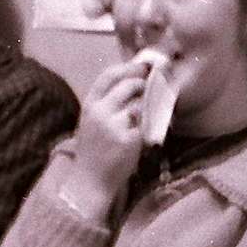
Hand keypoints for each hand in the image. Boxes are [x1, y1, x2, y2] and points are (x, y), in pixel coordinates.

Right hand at [59, 59, 148, 217]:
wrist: (90, 180)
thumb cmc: (94, 150)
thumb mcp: (92, 121)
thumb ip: (107, 102)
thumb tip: (135, 82)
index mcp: (89, 104)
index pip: (109, 75)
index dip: (128, 67)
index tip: (143, 66)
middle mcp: (99, 111)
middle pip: (128, 85)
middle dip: (145, 84)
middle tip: (157, 85)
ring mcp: (113, 125)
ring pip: (141, 103)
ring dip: (151, 105)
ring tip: (154, 111)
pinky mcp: (128, 139)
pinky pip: (147, 124)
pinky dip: (152, 125)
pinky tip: (151, 130)